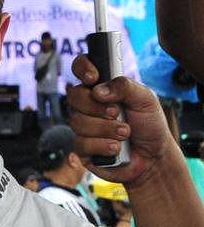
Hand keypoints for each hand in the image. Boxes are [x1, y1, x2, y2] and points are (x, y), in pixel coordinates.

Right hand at [66, 54, 180, 187]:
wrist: (153, 158)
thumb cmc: (149, 126)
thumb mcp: (146, 100)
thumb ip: (126, 87)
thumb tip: (99, 90)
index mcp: (102, 88)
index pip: (81, 68)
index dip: (83, 68)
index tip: (93, 77)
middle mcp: (89, 105)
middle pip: (74, 96)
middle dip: (97, 106)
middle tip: (117, 112)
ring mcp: (83, 126)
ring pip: (78, 122)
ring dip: (106, 129)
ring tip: (125, 133)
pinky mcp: (81, 148)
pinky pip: (81, 143)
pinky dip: (102, 146)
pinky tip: (116, 148)